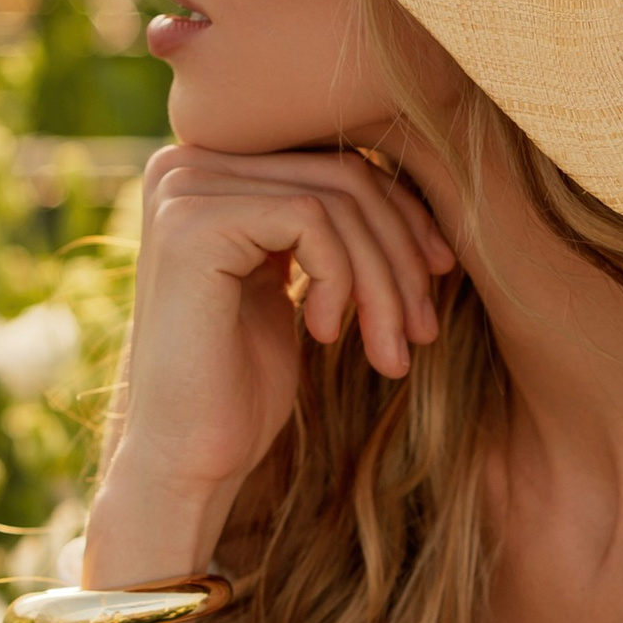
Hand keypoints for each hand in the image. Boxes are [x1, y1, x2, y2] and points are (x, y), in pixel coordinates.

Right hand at [102, 144, 454, 535]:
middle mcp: (184, 163)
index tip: (440, 277)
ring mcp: (182, 188)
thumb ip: (328, 223)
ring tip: (389, 350)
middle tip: (423, 330)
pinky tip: (324, 336)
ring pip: (337, 200)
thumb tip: (416, 174)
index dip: (401, 216)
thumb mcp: (299, 284)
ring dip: (383, 281)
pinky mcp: (192, 222)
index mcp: (208, 169)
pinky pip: (311, 220)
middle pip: (341, 175)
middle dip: (401, 254)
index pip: (334, 161)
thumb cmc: (244, 385)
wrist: (187, 461)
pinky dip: (341, 281)